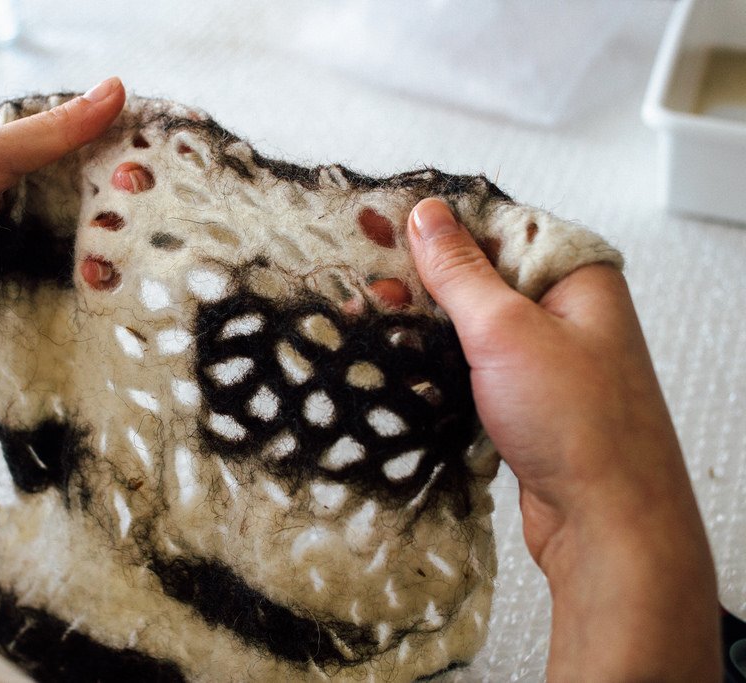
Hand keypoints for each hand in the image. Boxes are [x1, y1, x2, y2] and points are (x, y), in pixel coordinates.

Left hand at [0, 77, 125, 499]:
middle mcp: (39, 206)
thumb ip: (48, 132)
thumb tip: (116, 89)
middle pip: (103, 199)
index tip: (172, 148)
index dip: (128, 145)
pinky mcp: (45, 300)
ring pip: (101, 247)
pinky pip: (86, 292)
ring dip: (121, 246)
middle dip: (133, 200)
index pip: (89, 146)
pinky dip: (104, 288)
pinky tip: (124, 282)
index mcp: (23, 165)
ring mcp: (43, 255)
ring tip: (147, 244)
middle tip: (165, 201)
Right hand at [406, 198, 719, 680]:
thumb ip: (461, 271)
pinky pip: (472, 361)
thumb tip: (429, 216)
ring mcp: (545, 356)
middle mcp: (565, 310)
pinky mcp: (524, 396)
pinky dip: (437, 357)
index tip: (379, 221)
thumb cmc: (580, 426)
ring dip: (422, 319)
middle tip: (362, 271)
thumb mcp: (507, 330)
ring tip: (367, 314)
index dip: (435, 223)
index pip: (496, 225)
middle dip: (420, 275)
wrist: (605, 523)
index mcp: (576, 276)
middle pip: (480, 273)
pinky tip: (398, 356)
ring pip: (471, 320)